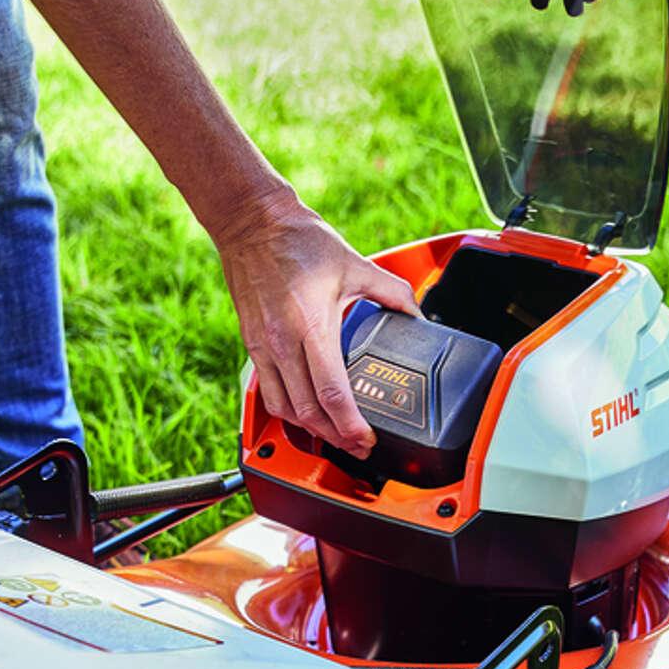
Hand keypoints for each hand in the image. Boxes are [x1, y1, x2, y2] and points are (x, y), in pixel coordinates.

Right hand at [216, 189, 420, 457]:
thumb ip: (391, 291)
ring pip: (287, 410)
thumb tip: (416, 314)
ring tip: (335, 437)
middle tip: (359, 446)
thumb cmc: (299, 240)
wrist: (251, 222)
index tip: (367, 438)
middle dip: (337, 437)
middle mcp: (284, 342)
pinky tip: (308, 416)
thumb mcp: (354, 264)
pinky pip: (270, 394)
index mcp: (312, 325)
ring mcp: (265, 347)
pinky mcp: (253, 346)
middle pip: (310, 412)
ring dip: (312, 431)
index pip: (332, 393)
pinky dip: (291, 413)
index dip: (350, 425)